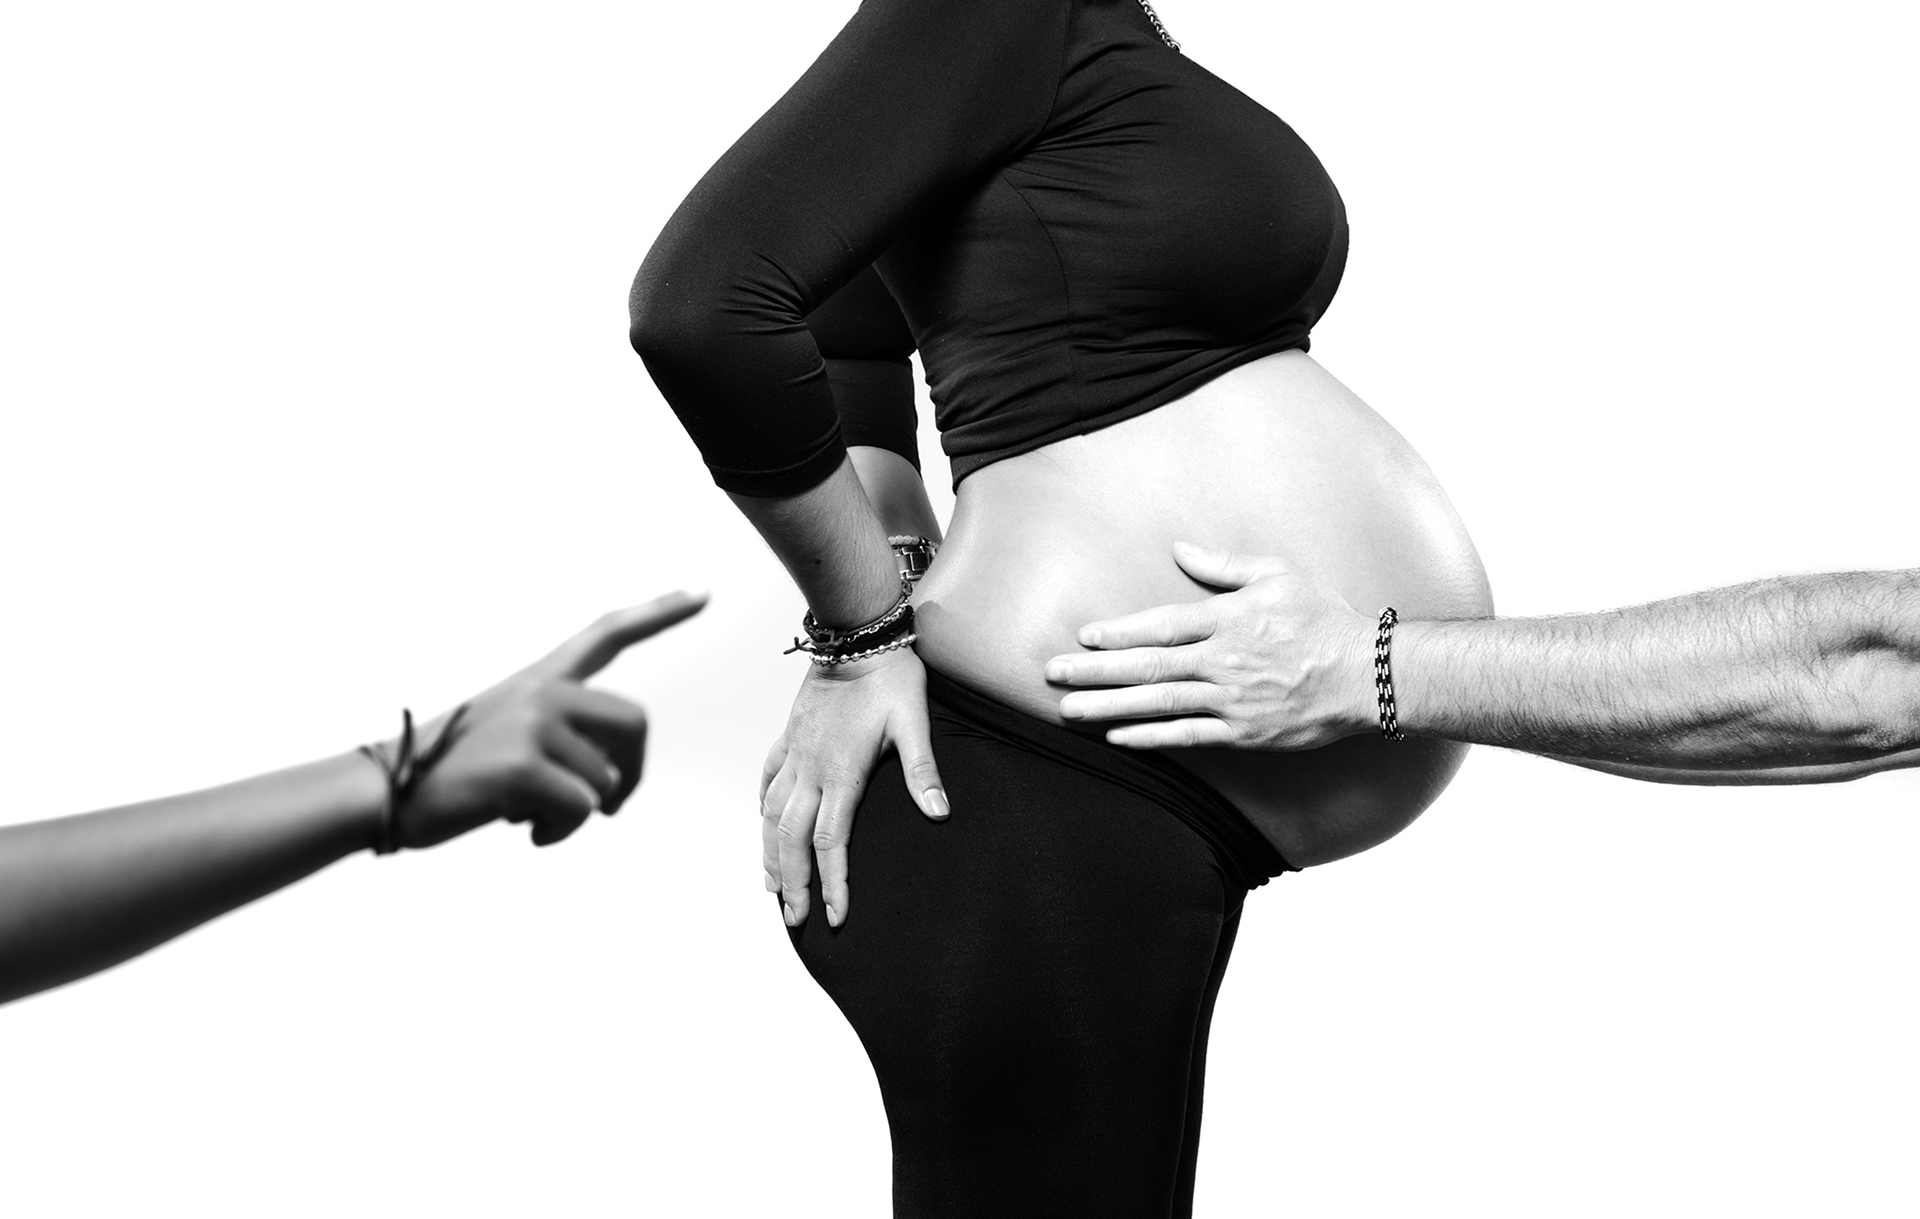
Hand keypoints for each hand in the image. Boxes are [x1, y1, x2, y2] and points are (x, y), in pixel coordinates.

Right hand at [397, 590, 707, 848]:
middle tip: (608, 807)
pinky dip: (558, 831)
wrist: (385, 791)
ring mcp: (534, 724)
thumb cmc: (449, 772)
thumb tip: (609, 781)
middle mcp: (544, 692)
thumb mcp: (509, 736)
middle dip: (632, 774)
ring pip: (606, 781)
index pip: (608, 633)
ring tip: (527, 812)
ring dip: (576, 814)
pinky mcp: (526, 765)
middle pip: (636, 725)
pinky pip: (582, 808)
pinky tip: (524, 830)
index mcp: (541, 679)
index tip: (702, 592)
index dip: (659, 612)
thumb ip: (562, 736)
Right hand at [760, 646, 947, 928]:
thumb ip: (923, 770)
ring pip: (771, 815)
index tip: (835, 915)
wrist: (854, 634)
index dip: (832, 882)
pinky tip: (762, 824)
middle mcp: (810, 769)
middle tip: (796, 920)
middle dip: (794, 883)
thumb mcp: (914, 722)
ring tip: (773, 888)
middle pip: (791, 839)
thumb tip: (940, 813)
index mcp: (842, 773)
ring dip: (771, 855)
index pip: (830, 842)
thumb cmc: (891, 677)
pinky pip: (768, 778)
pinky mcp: (789, 736)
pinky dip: (763, 806)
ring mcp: (795, 753)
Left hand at [1044, 543, 1373, 749]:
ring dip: (1109, 706)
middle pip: (1147, 665)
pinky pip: (1186, 737)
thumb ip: (1224, 565)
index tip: (1084, 636)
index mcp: (1229, 619)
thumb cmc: (1325, 620)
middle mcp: (1224, 660)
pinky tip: (1117, 737)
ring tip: (1070, 709)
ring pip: (1158, 703)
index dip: (1119, 631)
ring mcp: (1231, 700)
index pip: (1162, 625)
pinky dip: (1150, 738)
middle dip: (1095, 670)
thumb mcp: (1278, 575)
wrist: (1369, 675)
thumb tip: (1181, 548)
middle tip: (1054, 673)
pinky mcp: (1243, 732)